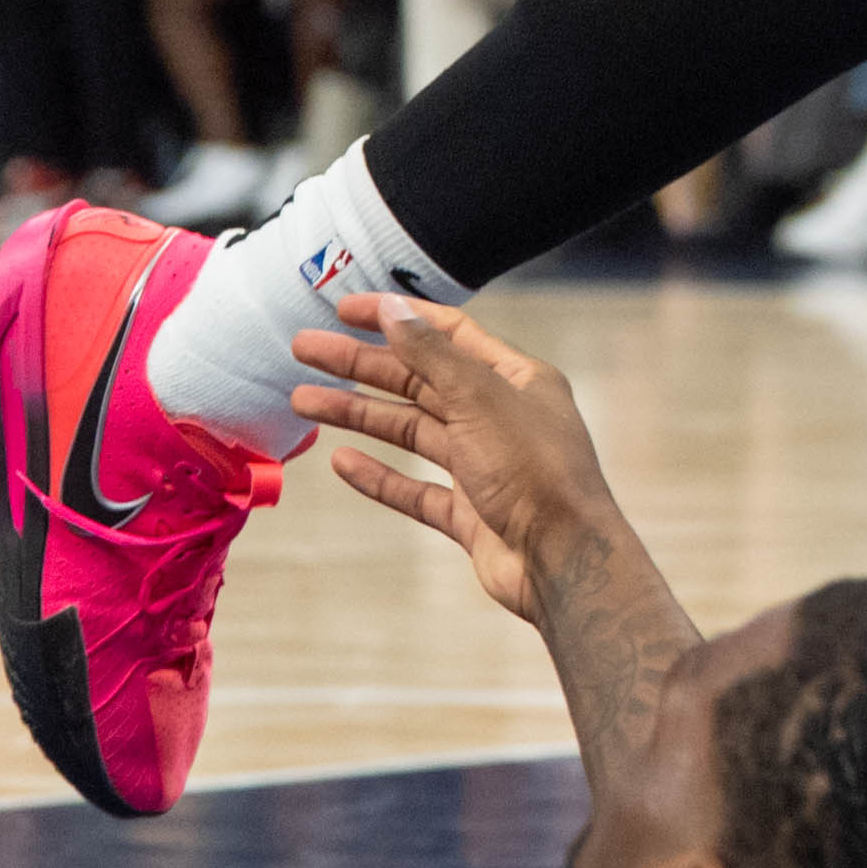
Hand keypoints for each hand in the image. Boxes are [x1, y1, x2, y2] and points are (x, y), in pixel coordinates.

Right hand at [292, 289, 624, 631]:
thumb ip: (432, 355)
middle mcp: (499, 417)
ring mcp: (482, 467)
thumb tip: (392, 308)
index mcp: (515, 378)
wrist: (562, 559)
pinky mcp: (469, 513)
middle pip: (420, 381)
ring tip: (304, 401)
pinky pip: (415, 488)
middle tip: (304, 350)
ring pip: (411, 433)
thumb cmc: (536, 470)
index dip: (396, 318)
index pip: (447, 333)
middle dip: (361, 365)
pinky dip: (379, 475)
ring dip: (359, 415)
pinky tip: (342, 461)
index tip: (344, 309)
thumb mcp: (480, 398)